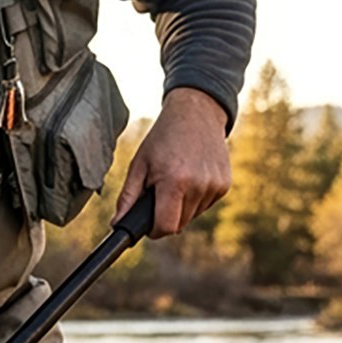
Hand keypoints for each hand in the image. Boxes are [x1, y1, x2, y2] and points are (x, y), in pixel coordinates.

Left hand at [114, 86, 231, 238]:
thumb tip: (116, 225)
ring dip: (181, 208)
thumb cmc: (163, 138)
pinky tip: (191, 178)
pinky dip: (195, 199)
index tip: (148, 223)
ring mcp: (215, 185)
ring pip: (191, 216)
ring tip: (176, 181)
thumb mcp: (139, 165)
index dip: (154, 230)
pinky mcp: (225, 184)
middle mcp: (199, 185)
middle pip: (178, 225)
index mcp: (175, 182)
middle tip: (161, 192)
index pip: (165, 227)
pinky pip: (204, 206)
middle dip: (166, 216)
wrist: (197, 112)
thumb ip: (127, 198)